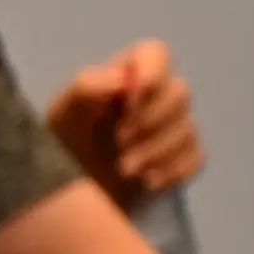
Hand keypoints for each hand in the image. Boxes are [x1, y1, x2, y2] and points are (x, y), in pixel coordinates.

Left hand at [43, 40, 204, 208]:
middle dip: (152, 121)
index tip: (132, 99)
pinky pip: (196, 157)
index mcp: (124, 77)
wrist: (63, 200)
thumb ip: (88, 87)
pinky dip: (175, 170)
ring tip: (126, 171)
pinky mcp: (180, 160)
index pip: (155, 54)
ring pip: (189, 128)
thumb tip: (125, 80)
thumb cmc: (58, 147)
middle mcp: (153, 98)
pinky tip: (148, 183)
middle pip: (180, 93)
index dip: (153, 72)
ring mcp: (170, 130)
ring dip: (159, 150)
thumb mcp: (62, 114)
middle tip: (120, 144)